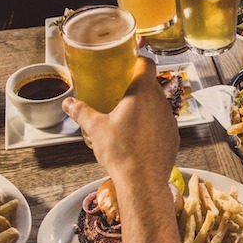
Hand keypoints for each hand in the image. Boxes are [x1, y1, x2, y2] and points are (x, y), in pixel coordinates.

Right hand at [63, 57, 178, 188]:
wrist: (142, 182)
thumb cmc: (121, 153)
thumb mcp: (96, 129)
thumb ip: (81, 112)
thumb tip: (69, 103)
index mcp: (142, 94)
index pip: (146, 65)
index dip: (138, 60)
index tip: (129, 62)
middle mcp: (160, 103)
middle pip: (152, 85)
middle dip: (137, 86)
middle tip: (121, 91)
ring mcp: (170, 120)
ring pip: (158, 105)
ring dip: (146, 106)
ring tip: (128, 116)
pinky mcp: (173, 137)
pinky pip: (163, 123)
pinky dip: (153, 124)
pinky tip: (139, 135)